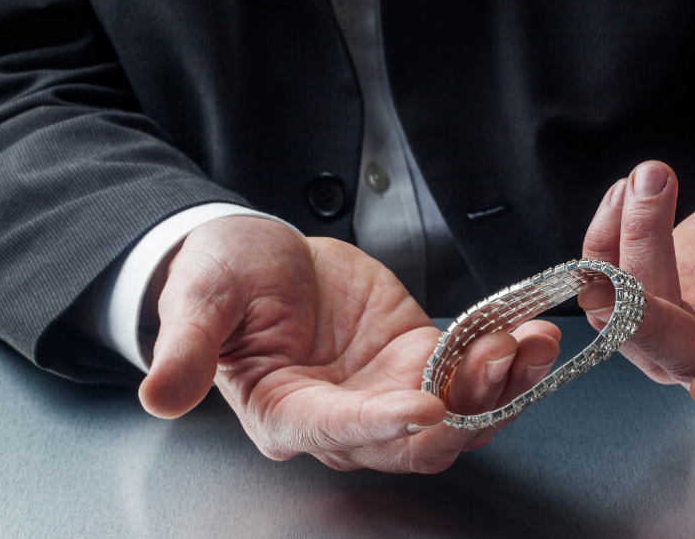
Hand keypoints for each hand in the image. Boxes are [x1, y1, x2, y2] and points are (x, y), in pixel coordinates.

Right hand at [137, 217, 559, 471]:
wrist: (265, 253)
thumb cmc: (225, 274)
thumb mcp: (200, 297)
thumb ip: (188, 346)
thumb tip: (159, 395)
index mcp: (285, 411)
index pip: (335, 430)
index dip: (379, 424)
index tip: (423, 408)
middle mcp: (344, 417)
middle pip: (411, 439)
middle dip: (464, 412)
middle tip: (503, 364)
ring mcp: (388, 392)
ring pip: (454, 415)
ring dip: (501, 387)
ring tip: (535, 343)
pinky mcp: (419, 361)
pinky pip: (469, 374)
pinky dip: (505, 361)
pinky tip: (533, 335)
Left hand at [581, 151, 694, 415]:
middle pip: (683, 358)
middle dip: (646, 320)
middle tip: (617, 275)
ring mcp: (685, 327)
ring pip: (632, 317)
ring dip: (626, 249)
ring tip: (649, 180)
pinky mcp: (647, 298)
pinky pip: (607, 286)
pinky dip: (603, 241)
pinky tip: (626, 192)